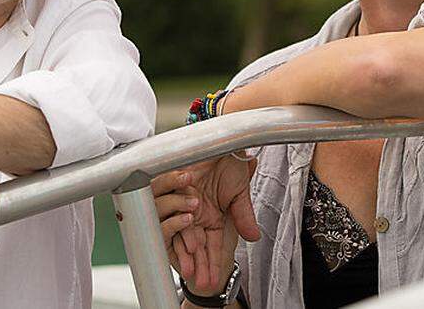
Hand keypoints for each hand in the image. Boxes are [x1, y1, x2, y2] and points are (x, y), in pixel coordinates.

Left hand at [156, 155, 259, 294]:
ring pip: (182, 235)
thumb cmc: (229, 160)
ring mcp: (182, 204)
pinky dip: (176, 228)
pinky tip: (182, 242)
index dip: (213, 263)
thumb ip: (244, 215)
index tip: (214, 281)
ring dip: (187, 254)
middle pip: (195, 246)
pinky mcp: (170, 190)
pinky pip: (169, 213)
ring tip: (190, 272)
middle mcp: (196, 214)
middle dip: (198, 266)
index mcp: (212, 217)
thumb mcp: (240, 191)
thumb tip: (254, 237)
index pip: (212, 245)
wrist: (218, 138)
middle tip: (201, 285)